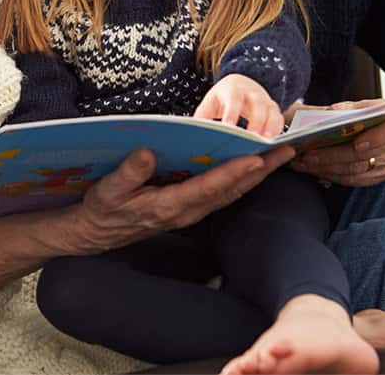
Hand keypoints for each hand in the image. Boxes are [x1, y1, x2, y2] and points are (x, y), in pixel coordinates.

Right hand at [68, 146, 293, 253]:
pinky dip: (242, 179)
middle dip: (261, 171)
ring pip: (232, 193)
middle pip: (232, 190)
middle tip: (287, 151)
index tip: (256, 158)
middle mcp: (187, 211)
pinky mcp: (190, 207)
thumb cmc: (103, 209)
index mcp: (169, 206)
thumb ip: (128, 173)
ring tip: (280, 155)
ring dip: (257, 175)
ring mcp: (190, 211)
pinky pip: (223, 193)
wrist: (97, 233)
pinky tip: (254, 167)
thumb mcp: (108, 190)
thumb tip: (147, 153)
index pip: (209, 187)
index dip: (234, 172)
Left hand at [193, 74, 283, 135]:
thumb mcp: (210, 103)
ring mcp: (265, 101)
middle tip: (253, 139)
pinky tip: (274, 143)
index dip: (232, 113)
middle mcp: (251, 94)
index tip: (229, 127)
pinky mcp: (273, 109)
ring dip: (270, 127)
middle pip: (257, 105)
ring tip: (267, 143)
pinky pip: (279, 119)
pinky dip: (278, 130)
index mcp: (233, 90)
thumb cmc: (223, 98)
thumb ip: (202, 117)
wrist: (241, 83)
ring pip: (271, 112)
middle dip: (256, 122)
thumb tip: (192, 133)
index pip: (233, 100)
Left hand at [288, 105, 384, 186]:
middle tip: (309, 154)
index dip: (375, 138)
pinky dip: (329, 174)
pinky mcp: (375, 176)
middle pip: (364, 154)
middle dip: (333, 155)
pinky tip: (312, 168)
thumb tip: (331, 113)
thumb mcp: (347, 106)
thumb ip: (342, 109)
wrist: (353, 128)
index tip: (356, 143)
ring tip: (303, 161)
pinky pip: (351, 180)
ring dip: (326, 166)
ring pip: (354, 170)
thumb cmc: (350, 114)